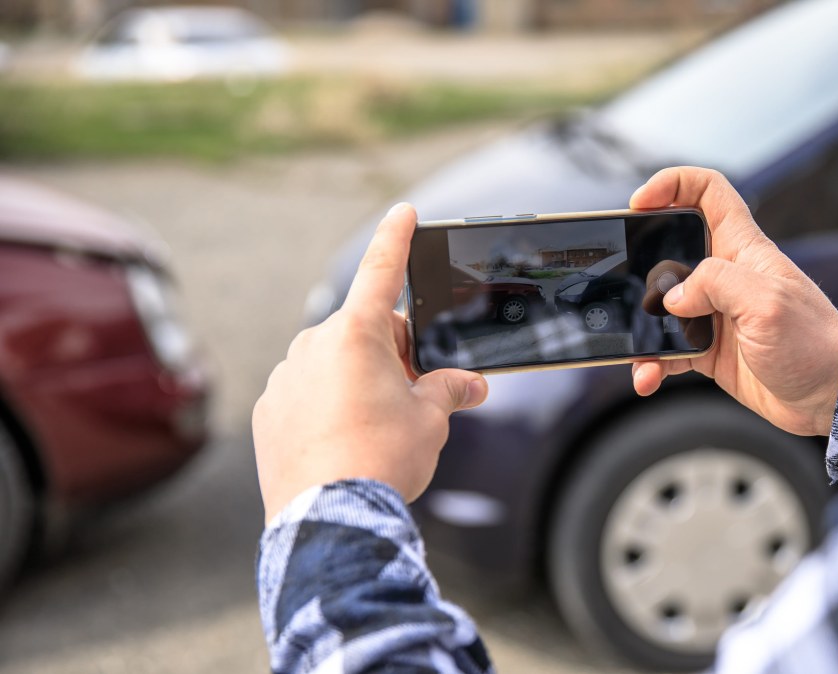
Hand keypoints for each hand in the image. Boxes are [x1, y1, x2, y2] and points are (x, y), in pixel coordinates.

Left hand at [252, 203, 487, 522]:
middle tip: (413, 396)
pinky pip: (305, 396)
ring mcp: (285, 378)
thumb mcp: (431, 420)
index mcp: (356, 334)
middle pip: (364, 333)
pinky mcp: (268, 412)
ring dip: (357, 382)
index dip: (396, 238)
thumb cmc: (383, 459)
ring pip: (333, 365)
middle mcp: (313, 346)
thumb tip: (470, 385)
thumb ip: (449, 390)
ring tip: (374, 431)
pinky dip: (327, 410)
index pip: (381, 270)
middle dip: (391, 354)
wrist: (329, 516)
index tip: (403, 211)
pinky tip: (342, 445)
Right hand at [630, 168, 837, 436]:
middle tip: (619, 278)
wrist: (831, 396)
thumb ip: (716, 285)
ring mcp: (716, 313)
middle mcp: (726, 276)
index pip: (708, 192)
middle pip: (671, 248)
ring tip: (634, 349)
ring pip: (661, 306)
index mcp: (743, 249)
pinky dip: (652, 363)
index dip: (673, 184)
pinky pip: (667, 350)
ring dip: (641, 325)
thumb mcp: (767, 304)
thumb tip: (672, 297)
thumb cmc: (814, 344)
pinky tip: (648, 378)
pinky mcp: (710, 348)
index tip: (641, 202)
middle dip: (639, 259)